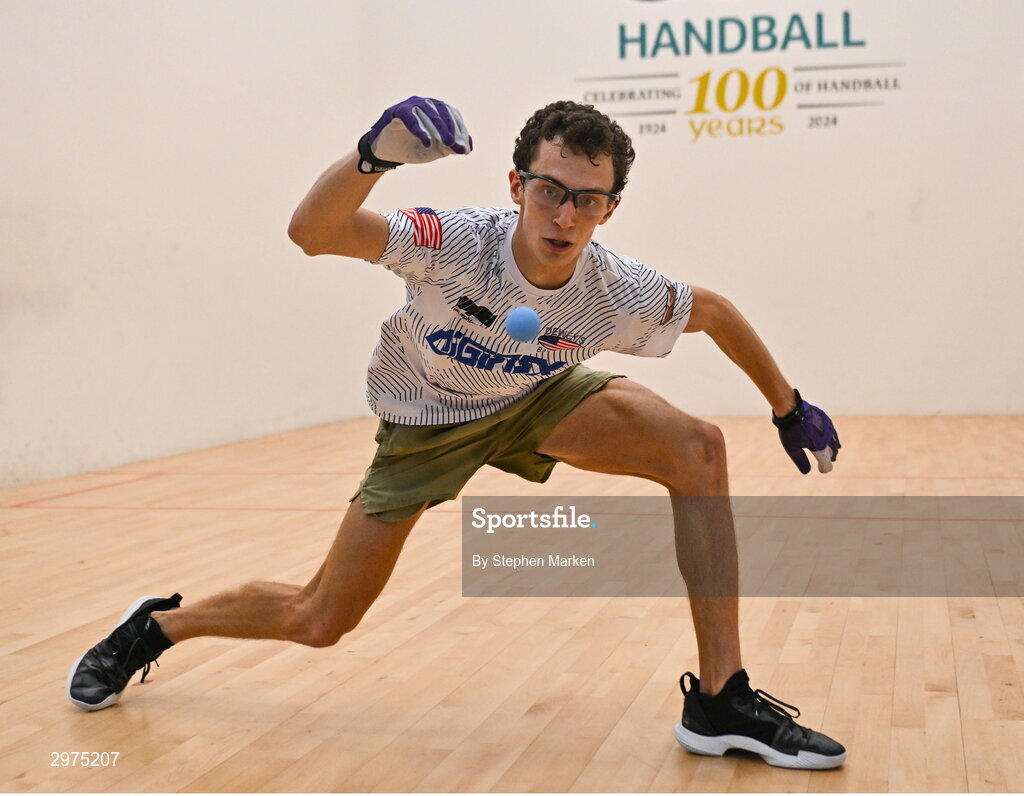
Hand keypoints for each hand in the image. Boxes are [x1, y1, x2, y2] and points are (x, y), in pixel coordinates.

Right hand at [357, 96, 471, 173]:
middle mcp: (425, 103)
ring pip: (429, 112)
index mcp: (436, 110)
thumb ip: (450, 147)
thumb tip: (468, 147)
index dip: (461, 131)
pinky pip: (410, 118)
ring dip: (440, 129)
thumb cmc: (412, 147)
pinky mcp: (397, 112)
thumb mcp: (435, 150)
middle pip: (443, 111)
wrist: (387, 152)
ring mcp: (411, 105)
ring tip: (447, 144)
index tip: (466, 148)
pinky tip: (427, 142)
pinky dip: (420, 130)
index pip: (452, 115)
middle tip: (457, 147)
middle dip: (453, 130)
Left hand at [771, 390, 840, 473]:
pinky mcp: (825, 418)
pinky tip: (829, 434)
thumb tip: (806, 472)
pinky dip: (831, 434)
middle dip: (832, 455)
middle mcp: (827, 437)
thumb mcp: (792, 448)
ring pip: (834, 438)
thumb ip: (800, 460)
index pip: (826, 461)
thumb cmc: (790, 430)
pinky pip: (831, 429)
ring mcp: (827, 426)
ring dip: (835, 444)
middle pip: (833, 449)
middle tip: (831, 459)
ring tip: (836, 448)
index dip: (825, 467)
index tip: (822, 469)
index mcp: (820, 446)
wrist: (791, 409)